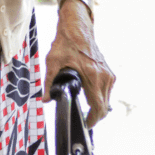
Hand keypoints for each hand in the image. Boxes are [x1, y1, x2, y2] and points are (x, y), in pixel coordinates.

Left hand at [44, 0, 115, 127]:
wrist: (77, 28)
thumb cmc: (65, 43)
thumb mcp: (52, 61)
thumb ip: (49, 81)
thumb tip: (45, 99)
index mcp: (92, 75)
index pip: (98, 106)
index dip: (92, 119)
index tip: (85, 125)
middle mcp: (104, 77)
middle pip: (104, 107)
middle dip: (94, 116)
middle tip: (82, 122)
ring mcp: (109, 75)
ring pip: (107, 100)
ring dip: (97, 108)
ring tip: (83, 112)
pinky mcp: (109, 73)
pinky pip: (107, 91)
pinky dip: (99, 98)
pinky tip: (88, 99)